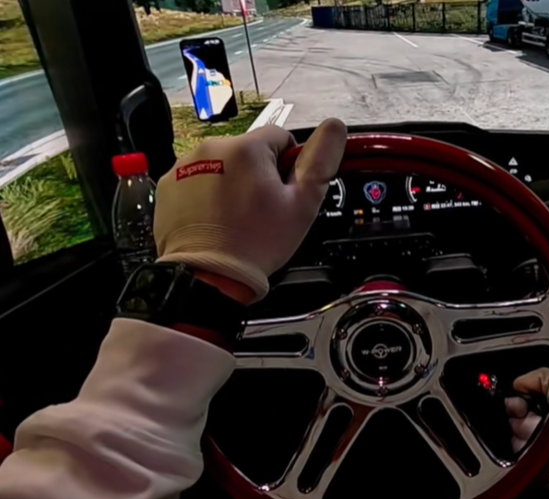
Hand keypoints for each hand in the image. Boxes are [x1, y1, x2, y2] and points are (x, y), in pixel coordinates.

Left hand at [154, 120, 347, 302]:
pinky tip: (215, 218)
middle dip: (258, 174)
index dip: (288, 166)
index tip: (283, 191)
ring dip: (230, 182)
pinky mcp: (169, 184)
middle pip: (249, 152)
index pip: (280, 138)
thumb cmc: (255, 244)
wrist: (209, 275)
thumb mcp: (302, 204)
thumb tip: (334, 128)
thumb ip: (320, 161)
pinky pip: (196, 180)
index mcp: (248, 149)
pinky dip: (206, 195)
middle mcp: (213, 148)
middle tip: (261, 210)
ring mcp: (186, 166)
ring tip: (236, 217)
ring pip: (222, 165)